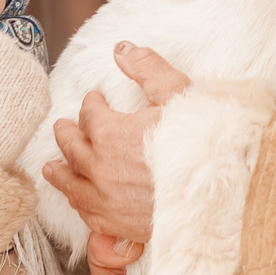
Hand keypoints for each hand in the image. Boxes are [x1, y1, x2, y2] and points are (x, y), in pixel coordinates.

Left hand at [40, 43, 191, 251]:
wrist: (223, 194)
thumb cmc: (205, 143)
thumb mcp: (178, 94)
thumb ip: (148, 70)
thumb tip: (123, 49)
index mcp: (111, 133)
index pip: (90, 114)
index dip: (92, 103)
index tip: (96, 99)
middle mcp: (101, 167)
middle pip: (73, 147)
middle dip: (67, 133)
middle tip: (62, 127)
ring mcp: (107, 199)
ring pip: (72, 183)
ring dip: (60, 172)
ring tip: (52, 167)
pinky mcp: (118, 225)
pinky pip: (87, 213)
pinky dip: (78, 202)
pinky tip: (78, 200)